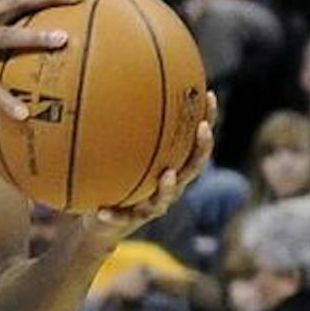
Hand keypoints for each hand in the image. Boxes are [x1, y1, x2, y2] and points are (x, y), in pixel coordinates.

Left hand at [82, 93, 217, 245]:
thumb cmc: (112, 181)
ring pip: (165, 198)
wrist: (100, 224)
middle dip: (202, 148)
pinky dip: (113, 214)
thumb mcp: (114, 154)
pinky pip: (121, 218)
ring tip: (168, 176)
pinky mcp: (127, 222)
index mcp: (170, 167)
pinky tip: (102, 210)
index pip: (194, 142)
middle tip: (202, 130)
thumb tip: (108, 86)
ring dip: (168, 187)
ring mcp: (150, 206)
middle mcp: (167, 186)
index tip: (209, 96)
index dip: (206, 121)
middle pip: (193, 168)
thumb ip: (117, 129)